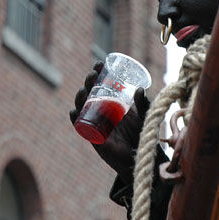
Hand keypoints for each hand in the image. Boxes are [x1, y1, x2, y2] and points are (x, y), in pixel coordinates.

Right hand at [69, 62, 149, 183]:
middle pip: (90, 92)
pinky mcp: (93, 137)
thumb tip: (139, 89)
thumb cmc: (142, 134)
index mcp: (111, 102)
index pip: (100, 84)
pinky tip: (73, 112)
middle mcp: (101, 111)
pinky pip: (80, 127)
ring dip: (80, 97)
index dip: (97, 74)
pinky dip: (75, 119)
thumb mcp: (144, 115)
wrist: (140, 156)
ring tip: (84, 89)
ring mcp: (96, 123)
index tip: (100, 63)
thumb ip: (143, 103)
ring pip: (82, 107)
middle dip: (88, 82)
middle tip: (93, 74)